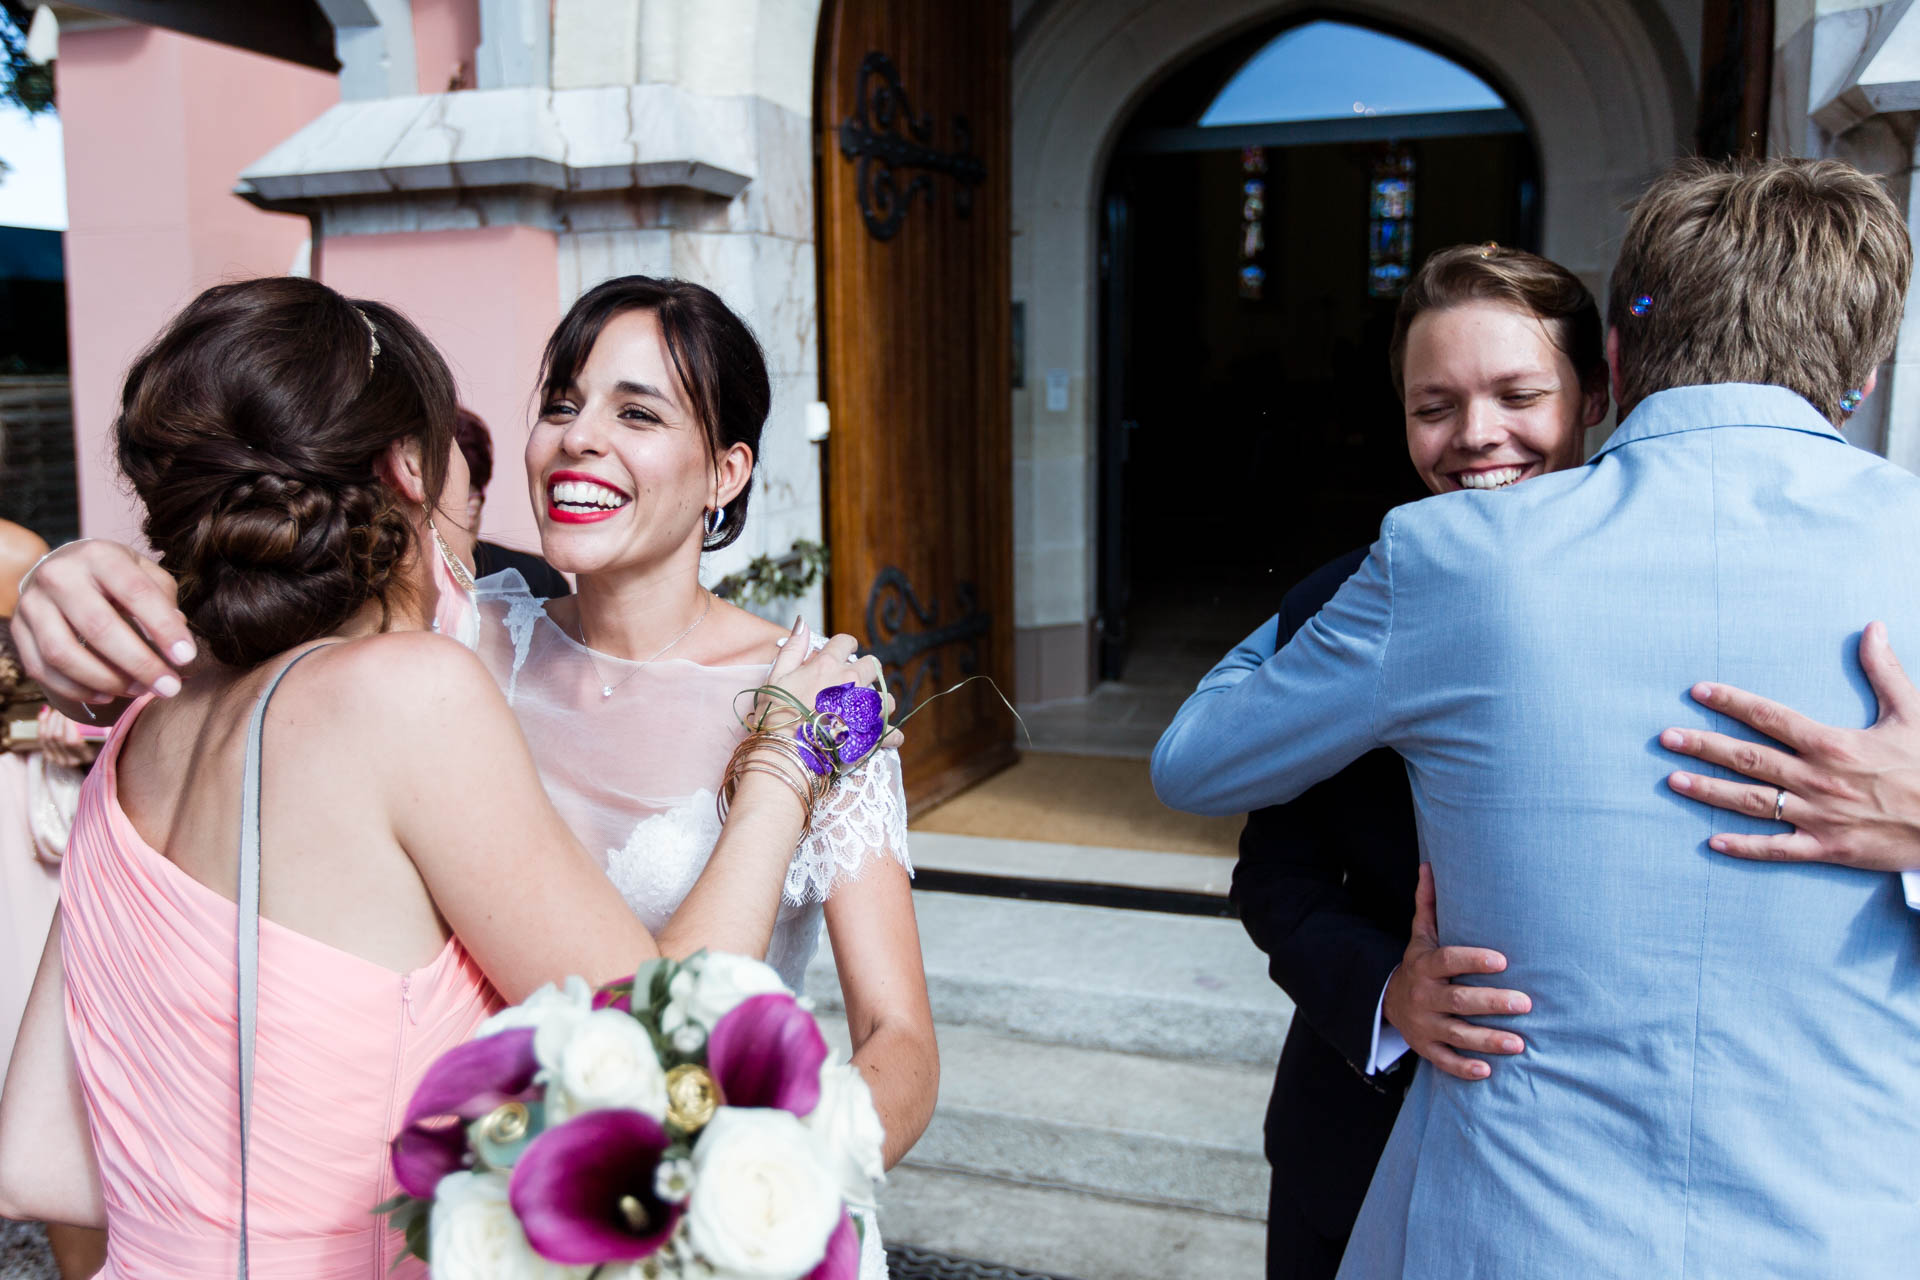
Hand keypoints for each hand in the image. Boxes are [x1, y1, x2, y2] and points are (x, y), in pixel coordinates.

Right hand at [10, 541, 194, 703]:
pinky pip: (42, 669)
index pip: (135, 592)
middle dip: (139, 663)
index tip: (186, 657)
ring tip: (139, 690)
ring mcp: (33, 603)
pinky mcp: (18, 630)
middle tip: (169, 687)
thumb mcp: (144, 574)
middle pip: (99, 627)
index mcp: (99, 556)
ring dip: (106, 680)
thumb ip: (163, 599)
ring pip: (64, 653)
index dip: (163, 627)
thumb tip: (178, 635)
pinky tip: (107, 694)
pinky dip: (76, 689)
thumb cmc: (114, 577)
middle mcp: (60, 575)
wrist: (62, 571)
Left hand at [34, 706, 98, 769]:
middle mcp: (70, 761)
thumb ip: (102, 727)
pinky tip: (46, 711)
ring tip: (58, 709)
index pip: (71, 741)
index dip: (68, 724)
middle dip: (58, 718)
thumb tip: (96, 712)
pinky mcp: (49, 755)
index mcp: (86, 756)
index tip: (72, 710)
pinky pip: (41, 737)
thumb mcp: (106, 734)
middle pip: (57, 737)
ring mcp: (58, 759)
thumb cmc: (103, 738)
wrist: (93, 751)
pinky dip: (42, 722)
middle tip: (65, 706)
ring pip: (46, 736)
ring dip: (50, 719)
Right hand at [763, 618, 901, 750]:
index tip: (845, 654)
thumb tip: (802, 622)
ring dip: (880, 704)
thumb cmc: (776, 715)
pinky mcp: (871, 733)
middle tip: (853, 687)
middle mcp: (851, 681)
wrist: (786, 753)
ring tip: (868, 713)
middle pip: (872, 666)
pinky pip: (891, 732)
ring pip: (886, 698)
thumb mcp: (776, 677)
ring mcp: (863, 707)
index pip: (846, 642)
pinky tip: (886, 738)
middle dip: (866, 673)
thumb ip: (792, 648)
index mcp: (828, 665)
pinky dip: (890, 736)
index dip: (846, 646)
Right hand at [1382, 864, 1530, 1080]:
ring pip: (1456, 1034)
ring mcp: (1424, 1024)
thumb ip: (1429, 904)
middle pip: (1458, 1000)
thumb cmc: (1420, 964)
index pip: (1448, 961)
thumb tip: (1429, 865)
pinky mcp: (1425, 1048)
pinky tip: (1488, 1070)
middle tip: (1526, 1003)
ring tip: (1520, 1043)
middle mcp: (1423, 995)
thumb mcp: (1420, 935)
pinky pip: (1444, 1061)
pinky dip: (1464, 1068)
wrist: (1388, 1002)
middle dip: (1492, 1003)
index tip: (1503, 961)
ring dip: (1488, 1040)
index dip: (1474, 960)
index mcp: (1425, 965)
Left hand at [1662, 621, 1919, 871]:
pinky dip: (1745, 846)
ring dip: (1709, 790)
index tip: (1697, 692)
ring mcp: (1818, 815)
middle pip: (1747, 758)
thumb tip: (1872, 627)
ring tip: (1673, 780)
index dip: (1731, 702)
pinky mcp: (1827, 848)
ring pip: (1751, 801)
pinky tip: (1713, 842)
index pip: (1769, 716)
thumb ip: (1885, 671)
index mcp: (1832, 743)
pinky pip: (1777, 848)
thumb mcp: (1913, 711)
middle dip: (1703, 745)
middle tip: (1666, 737)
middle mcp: (1817, 778)